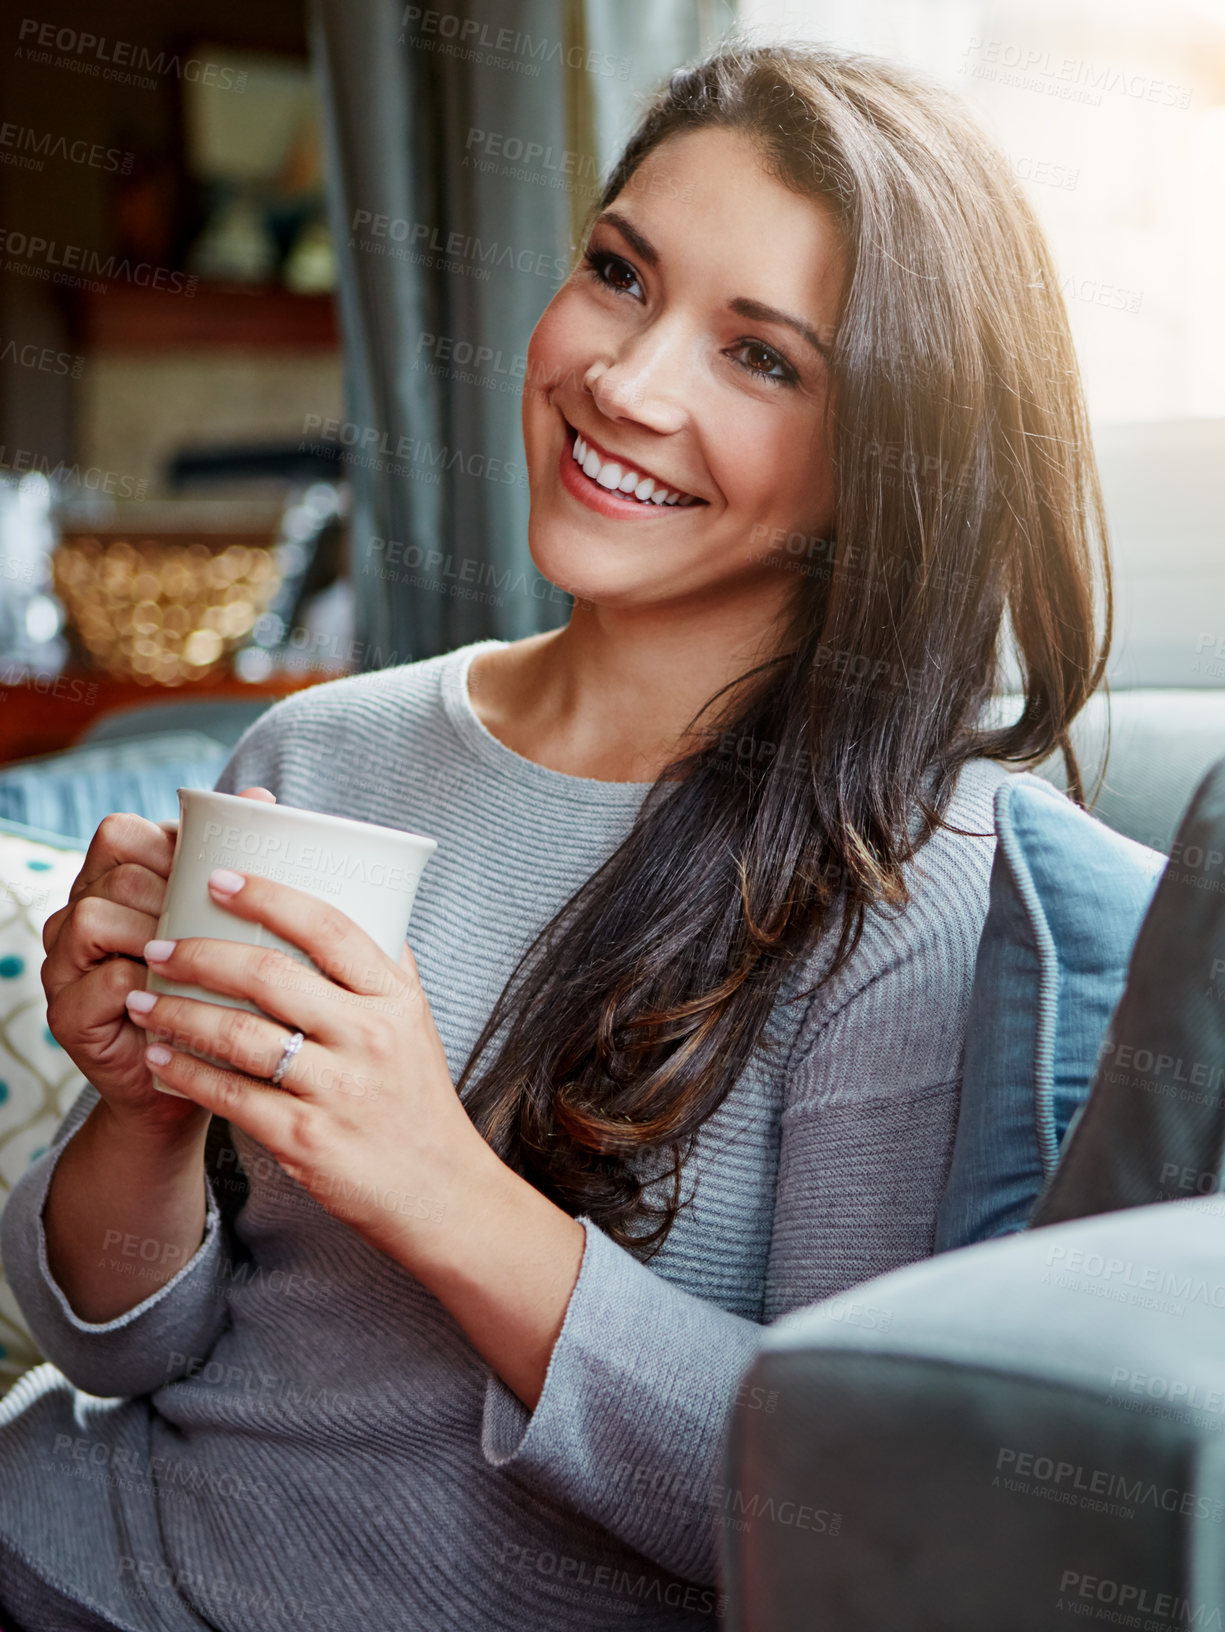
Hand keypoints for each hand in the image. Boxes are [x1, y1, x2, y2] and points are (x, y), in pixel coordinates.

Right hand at [41, 787, 276, 1136]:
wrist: (204, 1080)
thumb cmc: (223, 991)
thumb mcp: (232, 925)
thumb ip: (239, 862)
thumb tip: (263, 797)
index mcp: (112, 884)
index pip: (124, 834)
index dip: (171, 846)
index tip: (220, 879)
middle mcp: (76, 916)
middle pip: (117, 874)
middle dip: (174, 896)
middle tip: (222, 929)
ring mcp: (64, 965)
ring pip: (96, 917)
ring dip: (158, 937)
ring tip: (202, 963)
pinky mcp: (67, 1015)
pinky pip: (102, 980)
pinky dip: (148, 986)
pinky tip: (183, 999)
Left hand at [122, 866, 486, 1259]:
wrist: (440, 1192)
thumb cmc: (418, 1101)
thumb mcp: (417, 1026)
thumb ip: (387, 970)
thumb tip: (366, 907)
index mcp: (394, 998)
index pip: (328, 927)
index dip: (269, 896)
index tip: (219, 878)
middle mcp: (369, 1037)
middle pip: (269, 975)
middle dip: (200, 954)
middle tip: (158, 946)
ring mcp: (337, 1089)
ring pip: (239, 1035)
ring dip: (179, 1012)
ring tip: (142, 999)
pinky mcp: (305, 1139)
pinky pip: (230, 1094)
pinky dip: (186, 1072)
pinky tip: (158, 1057)